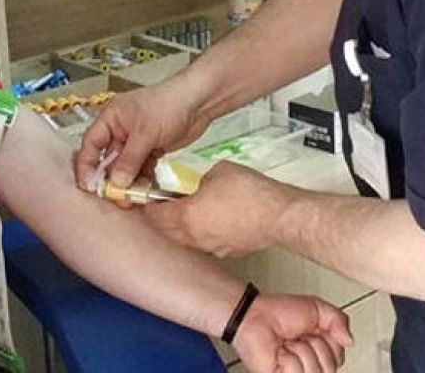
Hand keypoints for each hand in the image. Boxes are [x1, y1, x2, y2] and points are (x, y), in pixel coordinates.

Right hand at [74, 79, 210, 190]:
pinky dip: (143, 178)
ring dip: (129, 182)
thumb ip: (130, 159)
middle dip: (111, 179)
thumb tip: (117, 183)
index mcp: (111, 118)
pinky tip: (148, 187)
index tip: (89, 185)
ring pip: (126, 166)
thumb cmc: (169, 104)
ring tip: (135, 196)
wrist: (199, 101)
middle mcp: (121, 129)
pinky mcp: (151, 148)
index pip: (91, 144)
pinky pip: (141, 167)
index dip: (87, 165)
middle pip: (108, 159)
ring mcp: (136, 140)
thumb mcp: (145, 132)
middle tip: (116, 197)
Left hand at [144, 162, 293, 256]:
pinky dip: (205, 231)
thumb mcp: (218, 172)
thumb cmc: (252, 194)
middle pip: (166, 231)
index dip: (145, 205)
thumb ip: (202, 180)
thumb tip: (202, 185)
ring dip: (183, 226)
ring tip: (189, 209)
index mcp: (186, 217)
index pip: (153, 216)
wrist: (281, 216)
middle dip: (161, 218)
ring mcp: (213, 247)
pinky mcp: (229, 250)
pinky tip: (215, 218)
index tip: (143, 197)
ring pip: (187, 238)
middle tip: (160, 204)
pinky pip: (208, 242)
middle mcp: (196, 237)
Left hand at [233, 293, 352, 371]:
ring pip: (314, 371)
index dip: (328, 342)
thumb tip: (350, 340)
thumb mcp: (318, 308)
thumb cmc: (279, 312)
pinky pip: (296, 372)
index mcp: (321, 350)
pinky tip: (280, 352)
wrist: (254, 315)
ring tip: (288, 343)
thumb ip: (340, 320)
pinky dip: (287, 358)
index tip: (313, 330)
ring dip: (300, 350)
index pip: (339, 358)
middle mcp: (310, 364)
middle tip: (299, 336)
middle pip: (330, 368)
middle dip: (315, 345)